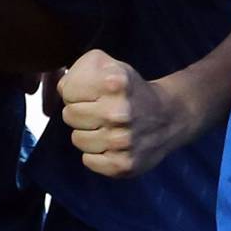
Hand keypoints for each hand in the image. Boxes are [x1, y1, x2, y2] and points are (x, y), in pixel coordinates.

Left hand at [57, 48, 182, 179]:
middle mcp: (119, 113)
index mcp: (115, 83)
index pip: (68, 91)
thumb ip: (80, 70)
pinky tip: (111, 145)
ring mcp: (122, 141)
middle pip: (70, 116)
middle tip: (99, 112)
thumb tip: (60, 89)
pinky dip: (96, 154)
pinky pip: (88, 161)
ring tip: (107, 128)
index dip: (76, 92)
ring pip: (77, 139)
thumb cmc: (130, 90)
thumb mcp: (110, 66)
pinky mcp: (124, 164)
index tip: (91, 94)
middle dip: (80, 113)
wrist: (170, 116)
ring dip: (88, 134)